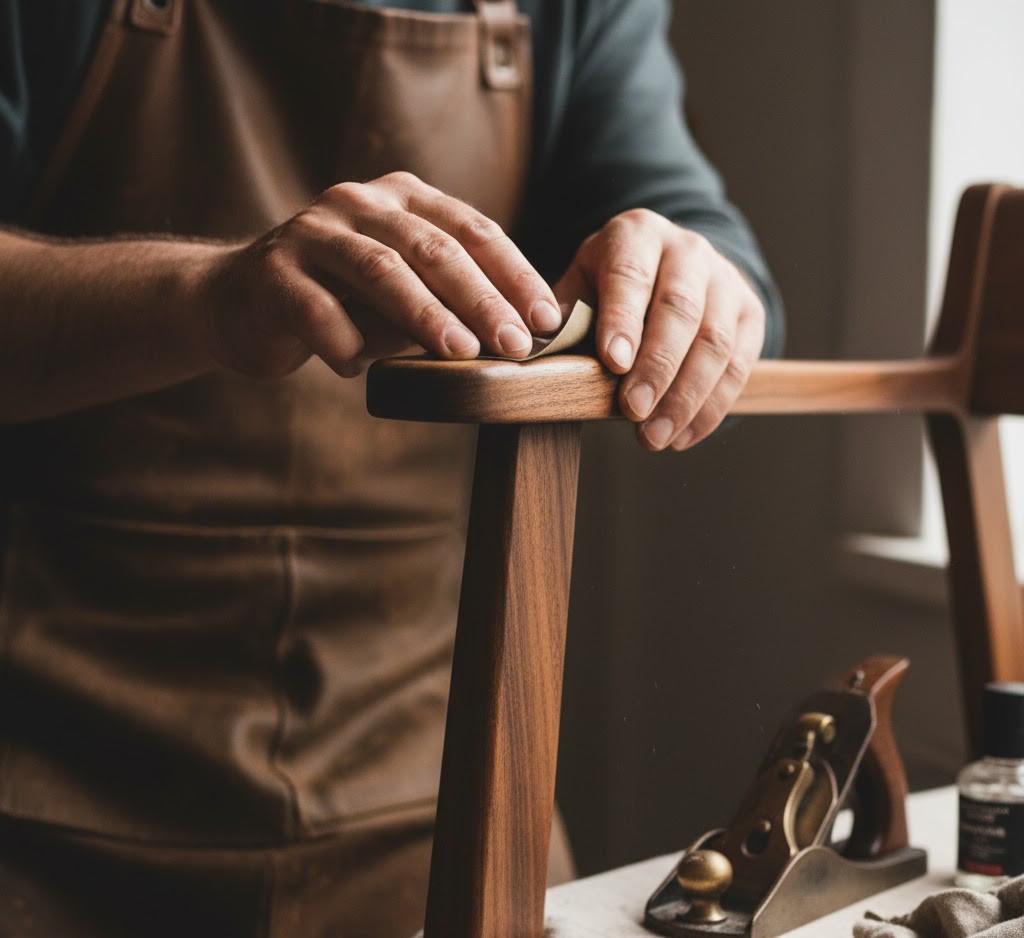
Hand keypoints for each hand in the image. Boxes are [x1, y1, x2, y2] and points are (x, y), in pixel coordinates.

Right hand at [201, 171, 561, 376]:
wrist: (237, 301)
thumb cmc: (339, 302)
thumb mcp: (402, 296)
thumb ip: (447, 303)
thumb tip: (519, 339)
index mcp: (403, 199)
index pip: (472, 230)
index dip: (514, 274)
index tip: (548, 320)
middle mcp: (359, 203)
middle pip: (432, 248)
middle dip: (481, 298)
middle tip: (517, 345)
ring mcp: (312, 232)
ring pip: (380, 270)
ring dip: (425, 315)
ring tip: (461, 354)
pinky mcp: (272, 273)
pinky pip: (317, 311)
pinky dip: (344, 343)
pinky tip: (357, 369)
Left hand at [554, 209, 765, 450]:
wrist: (669, 271)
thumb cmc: (610, 289)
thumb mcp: (580, 288)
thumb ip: (562, 317)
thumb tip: (536, 350)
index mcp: (636, 235)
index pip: (630, 276)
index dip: (623, 320)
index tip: (613, 363)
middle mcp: (687, 249)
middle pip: (680, 310)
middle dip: (657, 367)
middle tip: (634, 412)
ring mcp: (725, 279)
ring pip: (715, 341)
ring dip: (686, 397)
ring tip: (655, 437)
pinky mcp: (750, 313)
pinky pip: (739, 365)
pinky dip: (711, 407)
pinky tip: (682, 436)